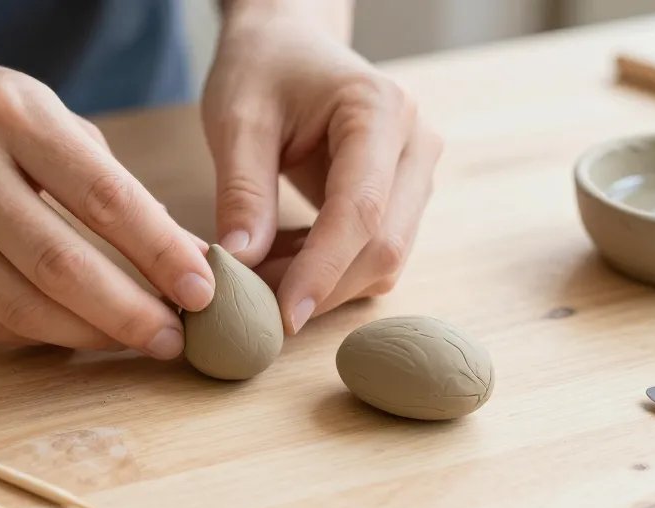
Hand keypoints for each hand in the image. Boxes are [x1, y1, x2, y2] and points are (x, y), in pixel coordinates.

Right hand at [0, 52, 214, 356]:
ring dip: (90, 335)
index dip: (161, 252)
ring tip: (135, 340)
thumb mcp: (47, 114)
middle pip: (62, 266)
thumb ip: (110, 181)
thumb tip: (178, 253)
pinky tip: (77, 332)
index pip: (105, 198)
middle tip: (175, 338)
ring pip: (22, 306)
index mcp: (12, 116)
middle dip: (130, 313)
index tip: (203, 290)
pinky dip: (42, 334)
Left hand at [201, 9, 443, 333]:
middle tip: (257, 308)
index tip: (283, 316)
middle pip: (385, 245)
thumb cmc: (262, 69)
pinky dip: (332, 273)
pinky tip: (285, 262)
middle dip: (322, 287)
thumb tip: (243, 265)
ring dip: (326, 286)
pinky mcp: (405, 198)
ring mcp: (417, 173)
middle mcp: (416, 144)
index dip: (323, 270)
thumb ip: (242, 190)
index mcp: (380, 111)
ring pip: (386, 259)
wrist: (289, 44)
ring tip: (263, 281)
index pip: (361, 210)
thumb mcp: (237, 119)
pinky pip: (376, 253)